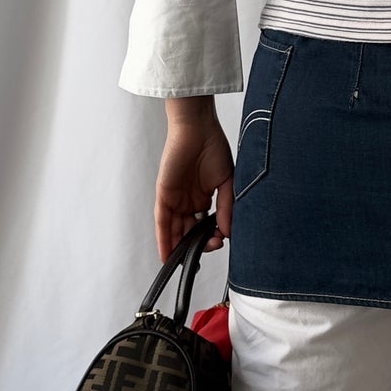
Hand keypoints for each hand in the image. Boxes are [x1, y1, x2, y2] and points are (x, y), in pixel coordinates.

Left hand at [155, 110, 233, 262]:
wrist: (197, 128)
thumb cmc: (213, 146)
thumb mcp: (227, 180)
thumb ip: (227, 207)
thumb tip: (228, 231)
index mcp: (204, 196)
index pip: (206, 224)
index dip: (212, 236)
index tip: (221, 241)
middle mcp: (189, 200)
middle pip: (190, 230)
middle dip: (198, 244)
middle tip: (209, 248)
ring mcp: (175, 198)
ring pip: (175, 230)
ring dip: (179, 247)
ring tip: (186, 262)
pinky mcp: (164, 195)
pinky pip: (162, 222)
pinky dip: (164, 239)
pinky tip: (167, 255)